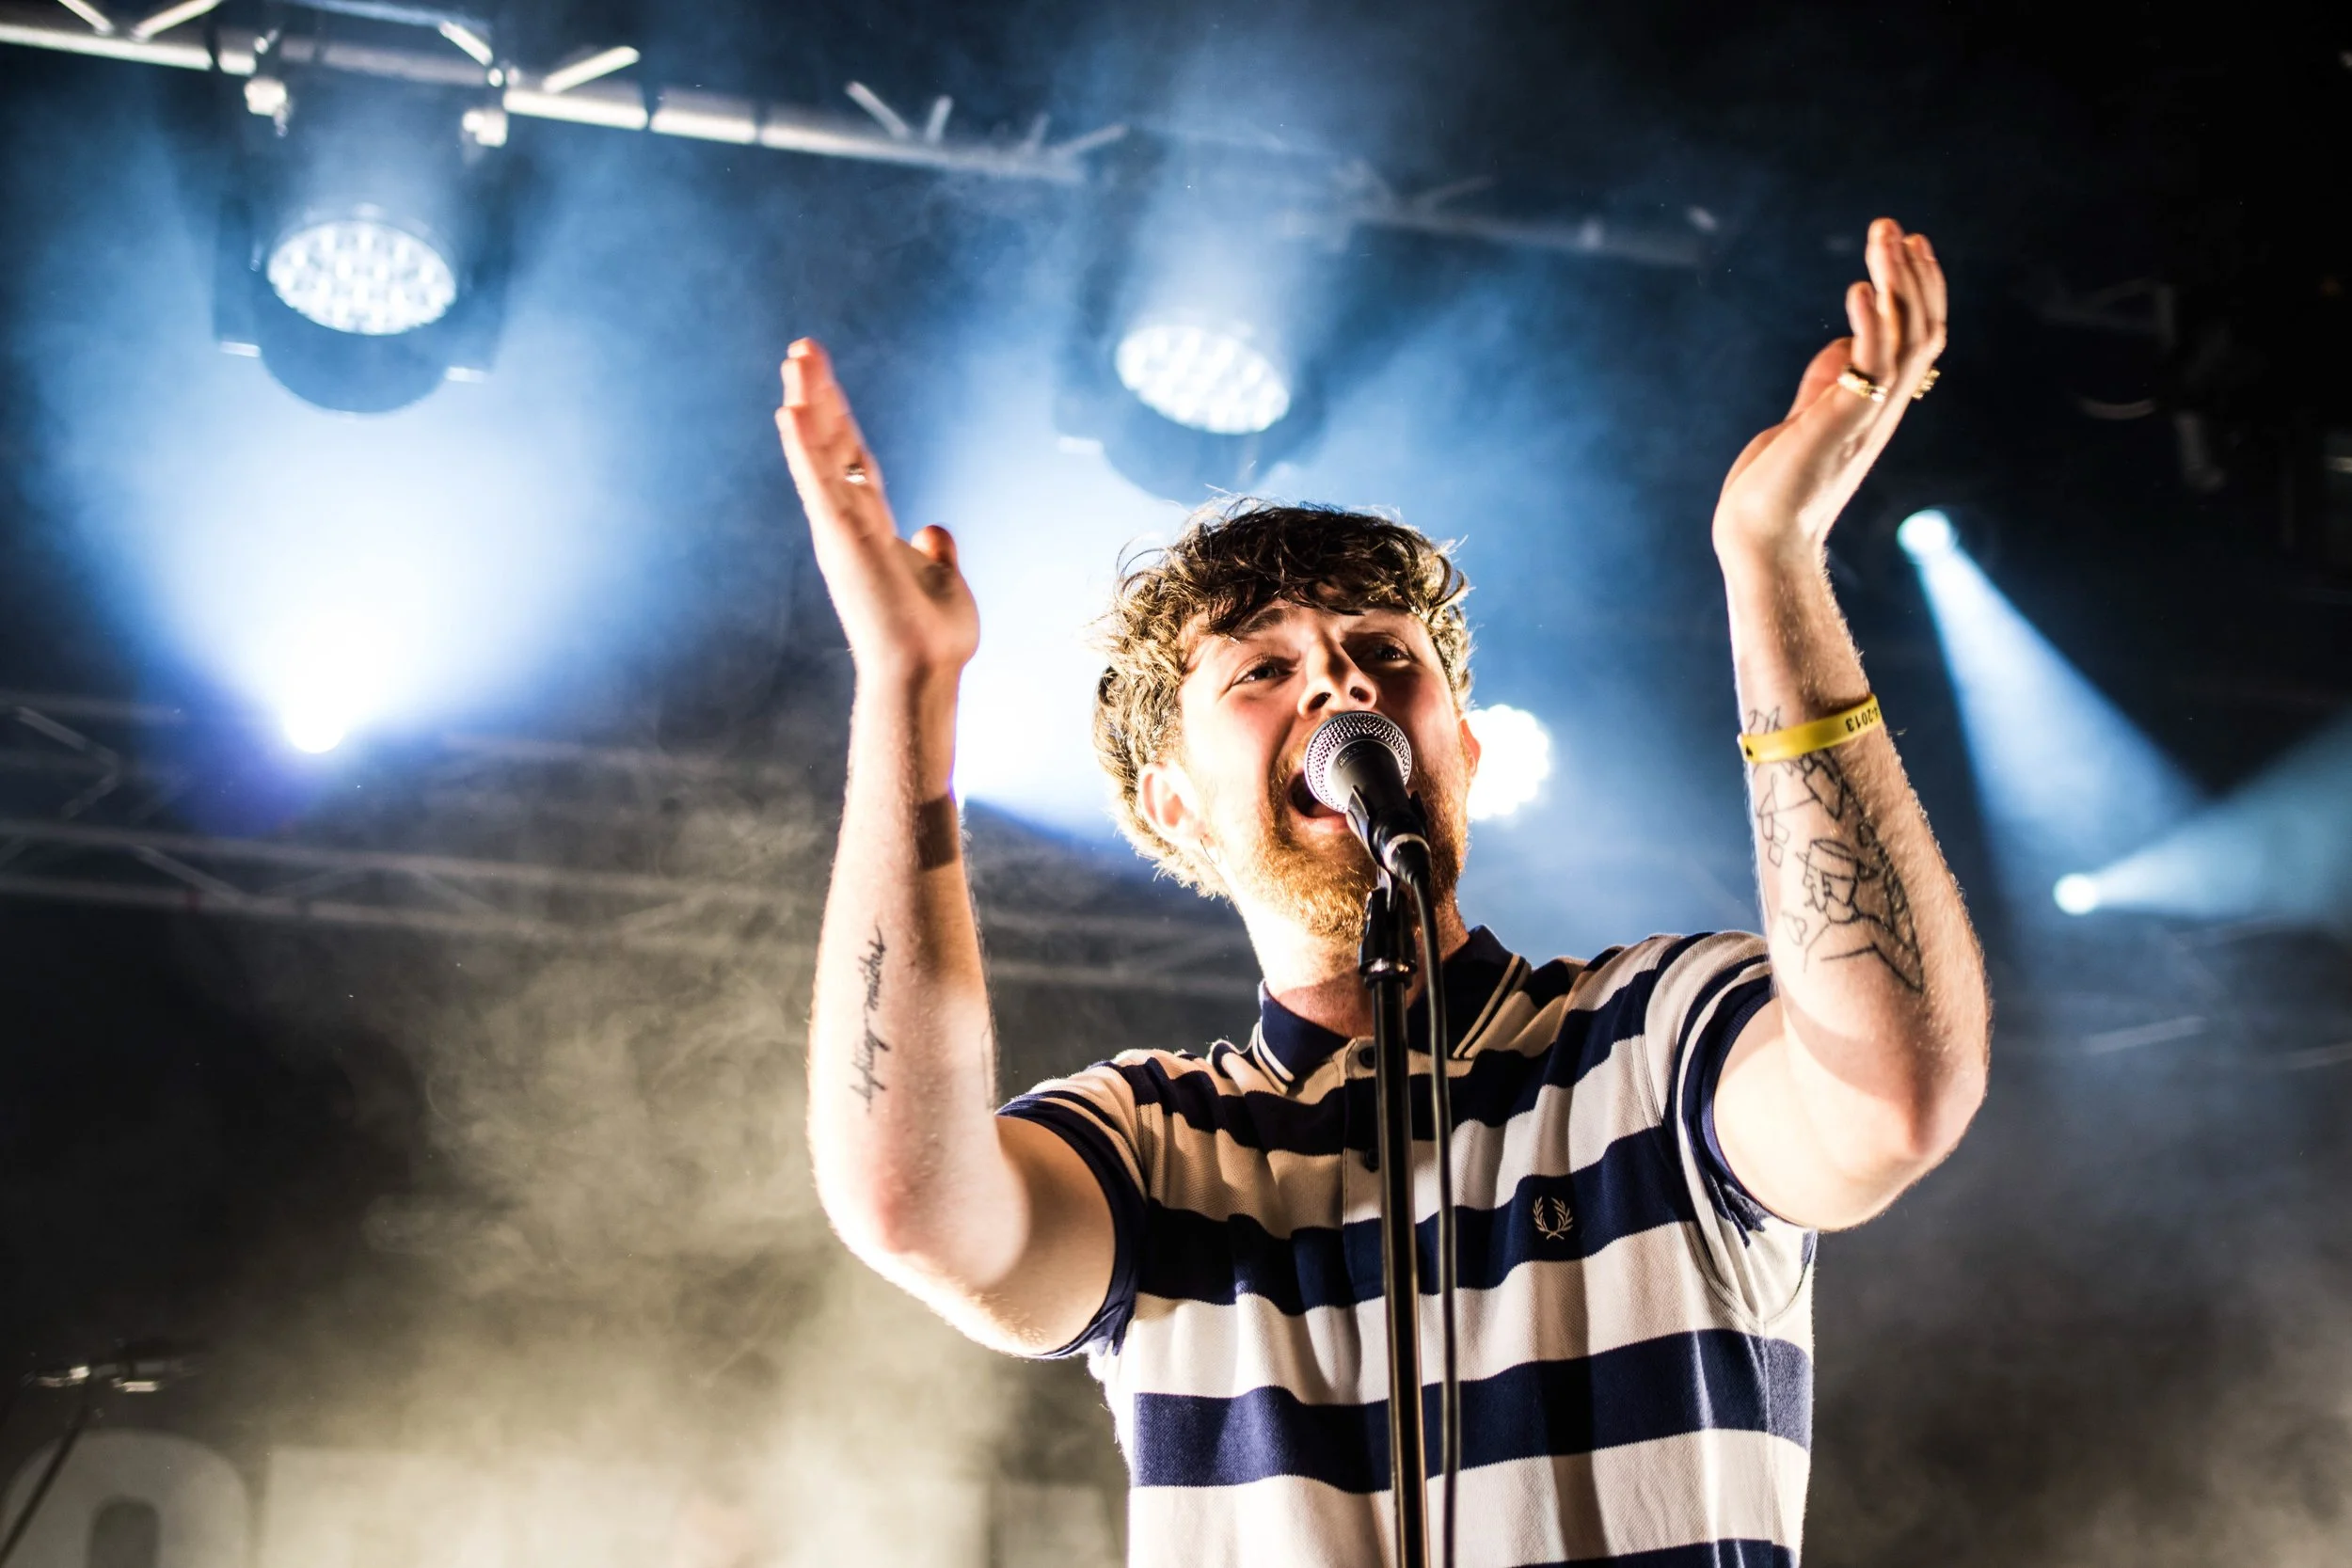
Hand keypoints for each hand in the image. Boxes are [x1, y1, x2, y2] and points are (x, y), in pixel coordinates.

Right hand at [777, 340, 978, 685]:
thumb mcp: (944, 580)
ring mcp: (840, 528)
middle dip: (817, 395)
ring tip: (796, 358)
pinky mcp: (840, 539)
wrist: (925, 671)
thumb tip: (936, 527)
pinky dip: (803, 448)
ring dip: (808, 404)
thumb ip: (937, 551)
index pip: (853, 458)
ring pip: (820, 453)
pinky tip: (789, 411)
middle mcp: (849, 520)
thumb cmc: (933, 638)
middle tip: (801, 348)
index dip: (839, 417)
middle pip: (831, 443)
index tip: (823, 377)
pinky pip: (818, 484)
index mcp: (872, 525)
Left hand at [1713, 218, 1947, 563]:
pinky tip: (1860, 288)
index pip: (1918, 337)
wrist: (1761, 540)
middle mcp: (1884, 409)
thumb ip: (1827, 382)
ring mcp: (1868, 417)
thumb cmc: (1776, 487)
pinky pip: (1870, 365)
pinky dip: (1870, 323)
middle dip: (1914, 274)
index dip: (1920, 289)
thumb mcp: (1807, 420)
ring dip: (1897, 282)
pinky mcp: (1842, 424)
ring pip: (1905, 337)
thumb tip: (1841, 343)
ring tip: (1885, 237)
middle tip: (1896, 226)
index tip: (1910, 244)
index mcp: (1879, 406)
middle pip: (1923, 329)